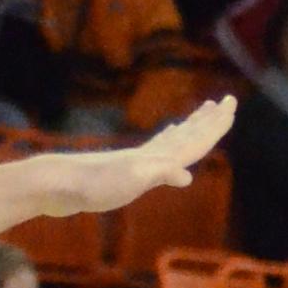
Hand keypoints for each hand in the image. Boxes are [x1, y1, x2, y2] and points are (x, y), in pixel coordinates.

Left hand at [25, 93, 233, 218]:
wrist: (56, 187)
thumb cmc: (92, 187)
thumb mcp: (128, 183)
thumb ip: (157, 175)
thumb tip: (187, 175)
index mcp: (155, 158)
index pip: (194, 139)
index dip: (214, 125)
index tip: (231, 105)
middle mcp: (149, 155)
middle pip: (187, 134)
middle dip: (209, 120)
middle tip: (228, 101)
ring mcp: (137, 159)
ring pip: (173, 138)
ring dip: (192, 126)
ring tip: (203, 111)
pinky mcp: (124, 169)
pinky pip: (158, 149)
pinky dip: (169, 140)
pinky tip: (167, 136)